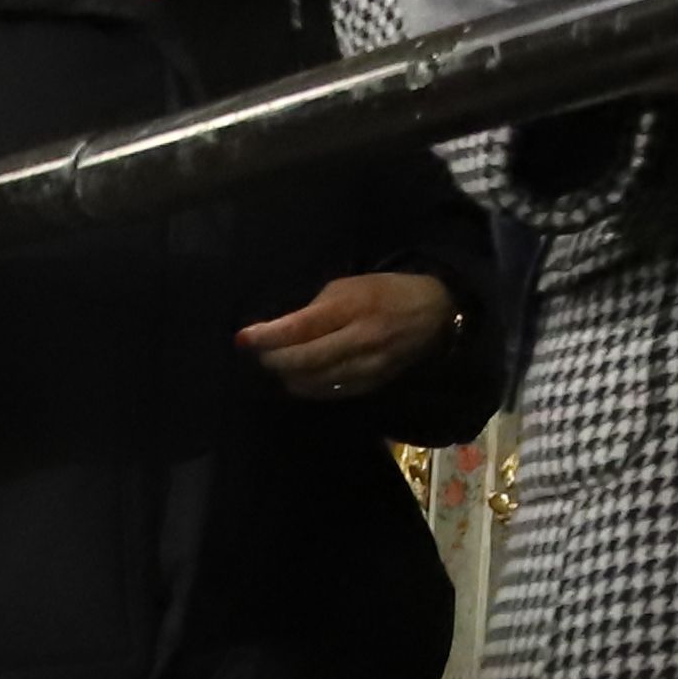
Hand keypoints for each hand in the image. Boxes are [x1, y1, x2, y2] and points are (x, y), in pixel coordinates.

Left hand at [240, 269, 462, 399]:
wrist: (434, 312)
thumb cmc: (385, 292)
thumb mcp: (349, 286)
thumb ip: (315, 310)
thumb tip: (280, 332)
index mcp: (352, 307)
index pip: (300, 327)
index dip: (268, 336)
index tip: (243, 338)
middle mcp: (360, 338)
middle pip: (303, 359)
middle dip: (274, 359)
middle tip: (259, 354)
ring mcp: (368, 366)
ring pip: (314, 380)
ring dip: (288, 375)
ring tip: (277, 365)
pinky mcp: (372, 384)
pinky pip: (330, 392)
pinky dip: (308, 387)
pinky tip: (299, 379)